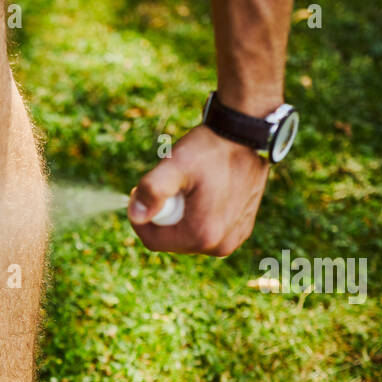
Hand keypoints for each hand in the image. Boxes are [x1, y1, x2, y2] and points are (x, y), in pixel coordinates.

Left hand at [127, 125, 270, 256]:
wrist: (245, 136)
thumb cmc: (209, 149)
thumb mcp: (175, 165)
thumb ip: (152, 190)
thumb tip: (136, 215)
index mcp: (203, 235)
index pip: (154, 241)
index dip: (141, 217)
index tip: (140, 192)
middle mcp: (221, 245)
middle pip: (172, 240)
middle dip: (163, 216)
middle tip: (169, 186)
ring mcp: (233, 240)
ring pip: (188, 236)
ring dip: (181, 215)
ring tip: (192, 187)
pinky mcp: (240, 231)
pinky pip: (206, 230)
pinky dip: (200, 214)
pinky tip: (208, 192)